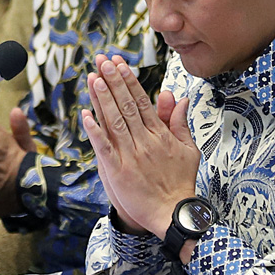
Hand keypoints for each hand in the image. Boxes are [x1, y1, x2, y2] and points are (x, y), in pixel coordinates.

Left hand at [80, 54, 199, 239]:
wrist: (172, 213)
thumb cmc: (180, 182)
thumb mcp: (188, 149)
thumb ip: (179, 122)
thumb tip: (178, 97)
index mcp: (160, 134)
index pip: (142, 101)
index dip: (129, 81)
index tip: (120, 63)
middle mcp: (145, 141)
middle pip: (126, 106)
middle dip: (113, 81)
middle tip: (103, 61)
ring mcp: (131, 155)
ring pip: (115, 121)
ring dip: (103, 99)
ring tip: (94, 78)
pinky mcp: (118, 171)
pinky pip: (104, 147)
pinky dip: (95, 131)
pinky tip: (86, 115)